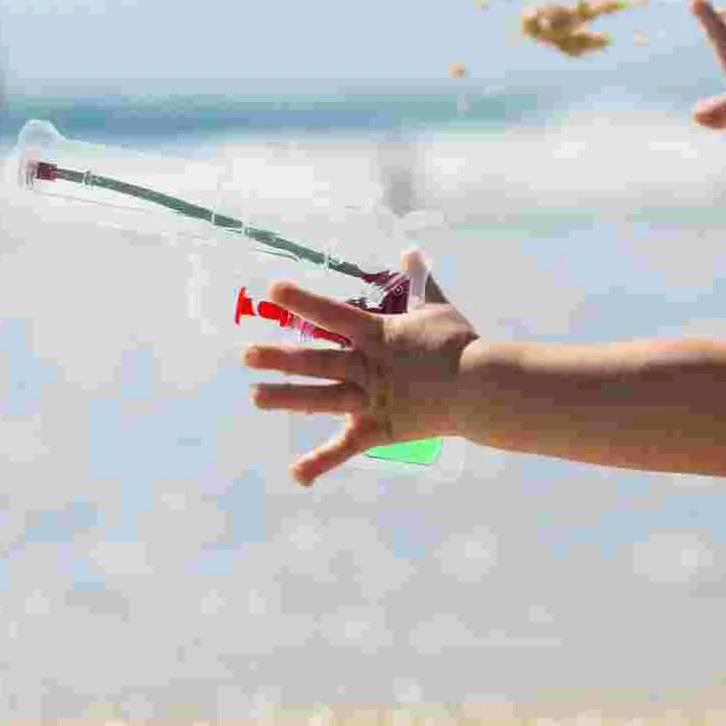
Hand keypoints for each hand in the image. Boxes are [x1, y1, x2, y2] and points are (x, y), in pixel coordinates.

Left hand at [243, 263, 478, 485]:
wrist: (479, 388)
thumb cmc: (460, 345)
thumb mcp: (437, 307)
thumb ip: (419, 280)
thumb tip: (411, 250)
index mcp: (377, 335)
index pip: (332, 314)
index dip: (302, 302)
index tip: (273, 291)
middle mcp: (367, 366)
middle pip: (316, 360)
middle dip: (279, 357)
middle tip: (246, 355)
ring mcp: (370, 399)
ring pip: (321, 398)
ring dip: (287, 397)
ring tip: (255, 396)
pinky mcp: (379, 429)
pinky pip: (346, 447)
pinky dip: (322, 461)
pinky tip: (296, 474)